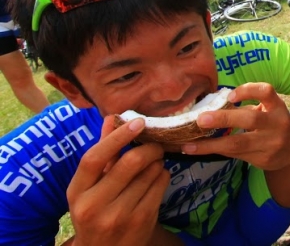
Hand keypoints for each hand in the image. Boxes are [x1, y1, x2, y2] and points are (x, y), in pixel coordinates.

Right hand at [67, 117, 168, 245]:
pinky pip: (160, 185)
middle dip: (149, 147)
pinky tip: (156, 177)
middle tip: (154, 144)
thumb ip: (102, 154)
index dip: (117, 137)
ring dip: (157, 161)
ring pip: (150, 172)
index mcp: (77, 192)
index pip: (94, 158)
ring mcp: (120, 215)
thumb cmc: (95, 212)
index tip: (137, 122)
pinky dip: (162, 174)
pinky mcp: (143, 220)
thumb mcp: (89, 188)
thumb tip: (112, 119)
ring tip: (153, 162)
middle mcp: (95, 205)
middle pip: (130, 163)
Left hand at [181, 83, 289, 169]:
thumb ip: (248, 105)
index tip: (231, 94)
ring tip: (189, 146)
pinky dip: (218, 151)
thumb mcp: (269, 108)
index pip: (266, 92)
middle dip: (224, 119)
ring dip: (211, 145)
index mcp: (277, 106)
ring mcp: (271, 144)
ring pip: (239, 145)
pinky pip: (236, 156)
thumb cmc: (275, 121)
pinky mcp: (264, 161)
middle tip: (200, 119)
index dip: (248, 90)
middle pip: (251, 119)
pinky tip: (201, 150)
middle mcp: (277, 124)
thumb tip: (212, 104)